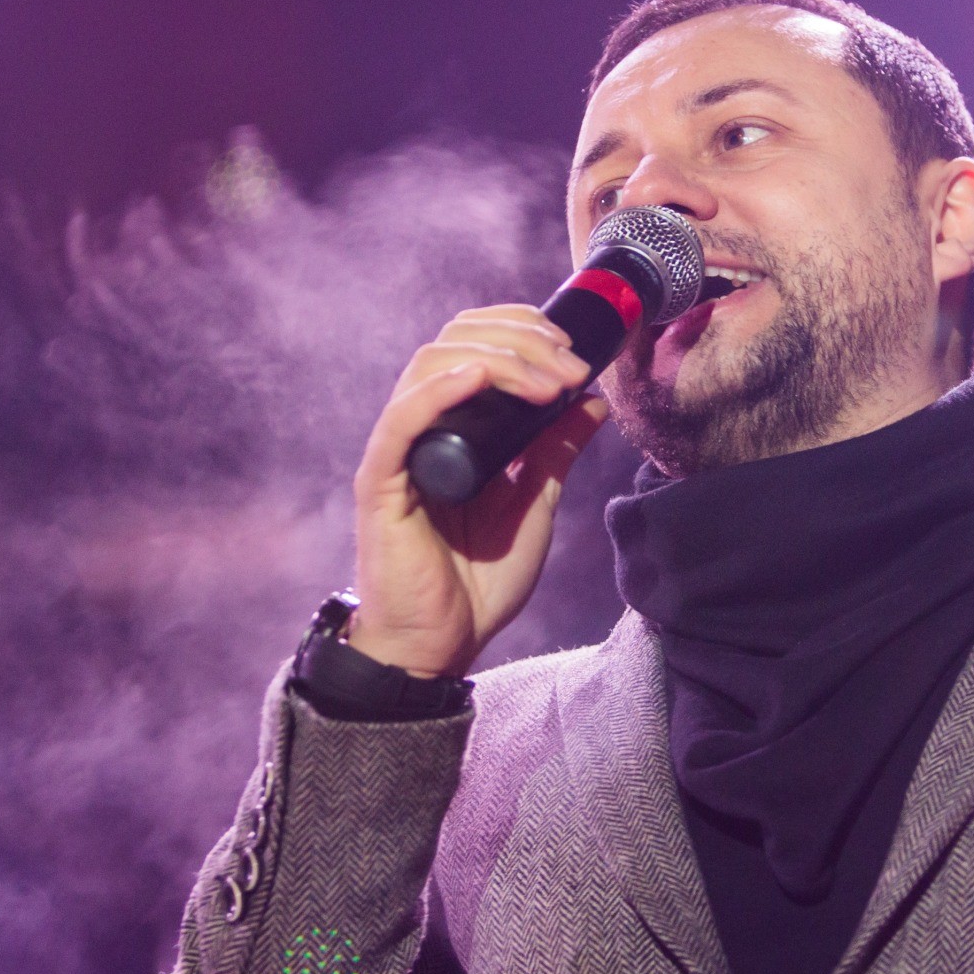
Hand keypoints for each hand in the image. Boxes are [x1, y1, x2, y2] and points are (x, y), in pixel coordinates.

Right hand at [347, 306, 608, 676]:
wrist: (442, 644)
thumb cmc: (479, 581)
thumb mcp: (536, 504)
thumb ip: (555, 452)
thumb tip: (593, 402)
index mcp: (455, 426)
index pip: (474, 344)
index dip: (521, 329)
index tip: (574, 350)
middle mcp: (422, 427)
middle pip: (455, 342)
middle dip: (521, 340)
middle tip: (571, 367)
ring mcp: (398, 451)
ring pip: (430, 366)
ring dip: (498, 360)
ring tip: (548, 383)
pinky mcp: (380, 482)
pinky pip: (401, 421)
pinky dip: (439, 391)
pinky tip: (478, 377)